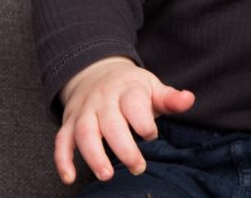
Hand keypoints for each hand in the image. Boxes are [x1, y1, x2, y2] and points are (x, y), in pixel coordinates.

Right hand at [54, 56, 194, 184]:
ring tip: (107, 175)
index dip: (144, 123)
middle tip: (138, 167)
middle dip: (124, 148)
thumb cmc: (130, 87)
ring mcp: (84, 112)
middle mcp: (103, 100)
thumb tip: (189, 100)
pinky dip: (62, 160)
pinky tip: (69, 178)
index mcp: (127, 89)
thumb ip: (170, 98)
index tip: (152, 136)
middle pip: (111, 124)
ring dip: (94, 156)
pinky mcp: (69, 123)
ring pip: (84, 133)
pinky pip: (61, 141)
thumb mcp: (152, 87)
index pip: (134, 104)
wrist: (96, 71)